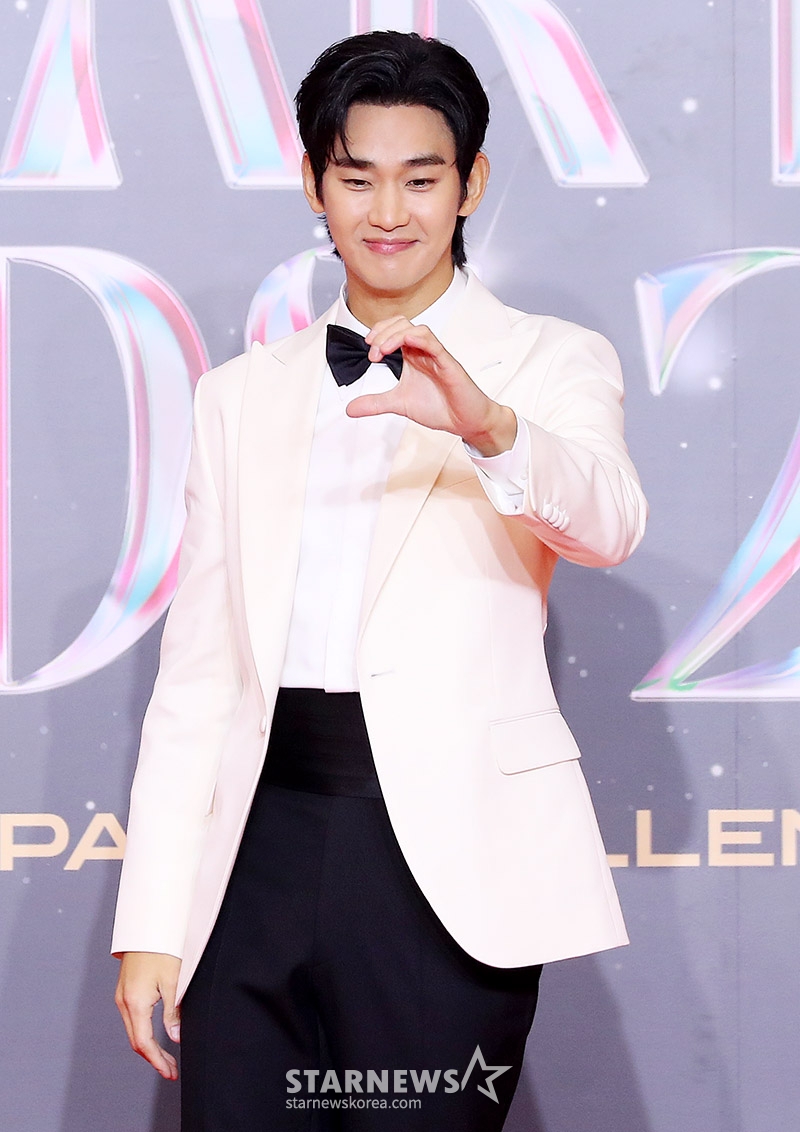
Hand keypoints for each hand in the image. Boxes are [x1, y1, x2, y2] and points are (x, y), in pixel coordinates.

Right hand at [115, 952, 181, 1079]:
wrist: (147, 928)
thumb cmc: (161, 949)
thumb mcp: (173, 981)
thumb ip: (173, 1013)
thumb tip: (175, 1038)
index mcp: (135, 1003)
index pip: (144, 1043)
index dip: (157, 1061)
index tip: (170, 1072)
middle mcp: (124, 1003)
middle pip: (137, 1041)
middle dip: (154, 1058)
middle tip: (171, 1070)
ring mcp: (122, 997)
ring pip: (134, 1031)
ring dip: (148, 1047)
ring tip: (165, 1058)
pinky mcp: (125, 991)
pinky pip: (132, 1020)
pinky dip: (143, 1033)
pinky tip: (155, 1038)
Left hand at [346, 318, 516, 455]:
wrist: (465, 421)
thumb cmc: (440, 406)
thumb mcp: (399, 404)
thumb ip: (375, 403)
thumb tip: (350, 408)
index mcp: (413, 356)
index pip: (394, 330)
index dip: (378, 332)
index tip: (368, 349)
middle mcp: (424, 352)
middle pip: (403, 324)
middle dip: (383, 333)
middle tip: (373, 353)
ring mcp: (437, 356)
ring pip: (418, 330)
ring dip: (396, 335)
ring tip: (383, 350)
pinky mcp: (449, 365)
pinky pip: (435, 344)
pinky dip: (420, 339)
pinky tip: (407, 341)